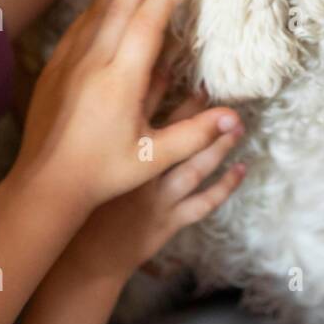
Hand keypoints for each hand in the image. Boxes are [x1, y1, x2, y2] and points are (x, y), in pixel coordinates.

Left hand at [14, 0, 242, 214]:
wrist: (45, 184)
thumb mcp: (155, 158)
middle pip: (120, 6)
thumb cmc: (103, 174)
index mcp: (120, 81)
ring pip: (97, 12)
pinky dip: (97, 7)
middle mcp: (93, 63)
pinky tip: (106, 0)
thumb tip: (235, 118)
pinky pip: (79, 27)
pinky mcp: (54, 69)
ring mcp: (70, 63)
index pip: (146, 25)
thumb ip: (196, 135)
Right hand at [62, 92, 245, 281]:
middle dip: (198, 110)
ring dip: (219, 145)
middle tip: (214, 87)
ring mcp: (160, 198)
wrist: (81, 261)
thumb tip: (111, 96)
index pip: (141, 111)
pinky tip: (242, 168)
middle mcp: (144, 174)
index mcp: (120, 155)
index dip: (160, 84)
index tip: (175, 62)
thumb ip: (96, 134)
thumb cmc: (81, 209)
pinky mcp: (170, 221)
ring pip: (197, 166)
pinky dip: (225, 186)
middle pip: (177, 134)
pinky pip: (204, 203)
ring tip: (237, 124)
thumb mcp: (84, 165)